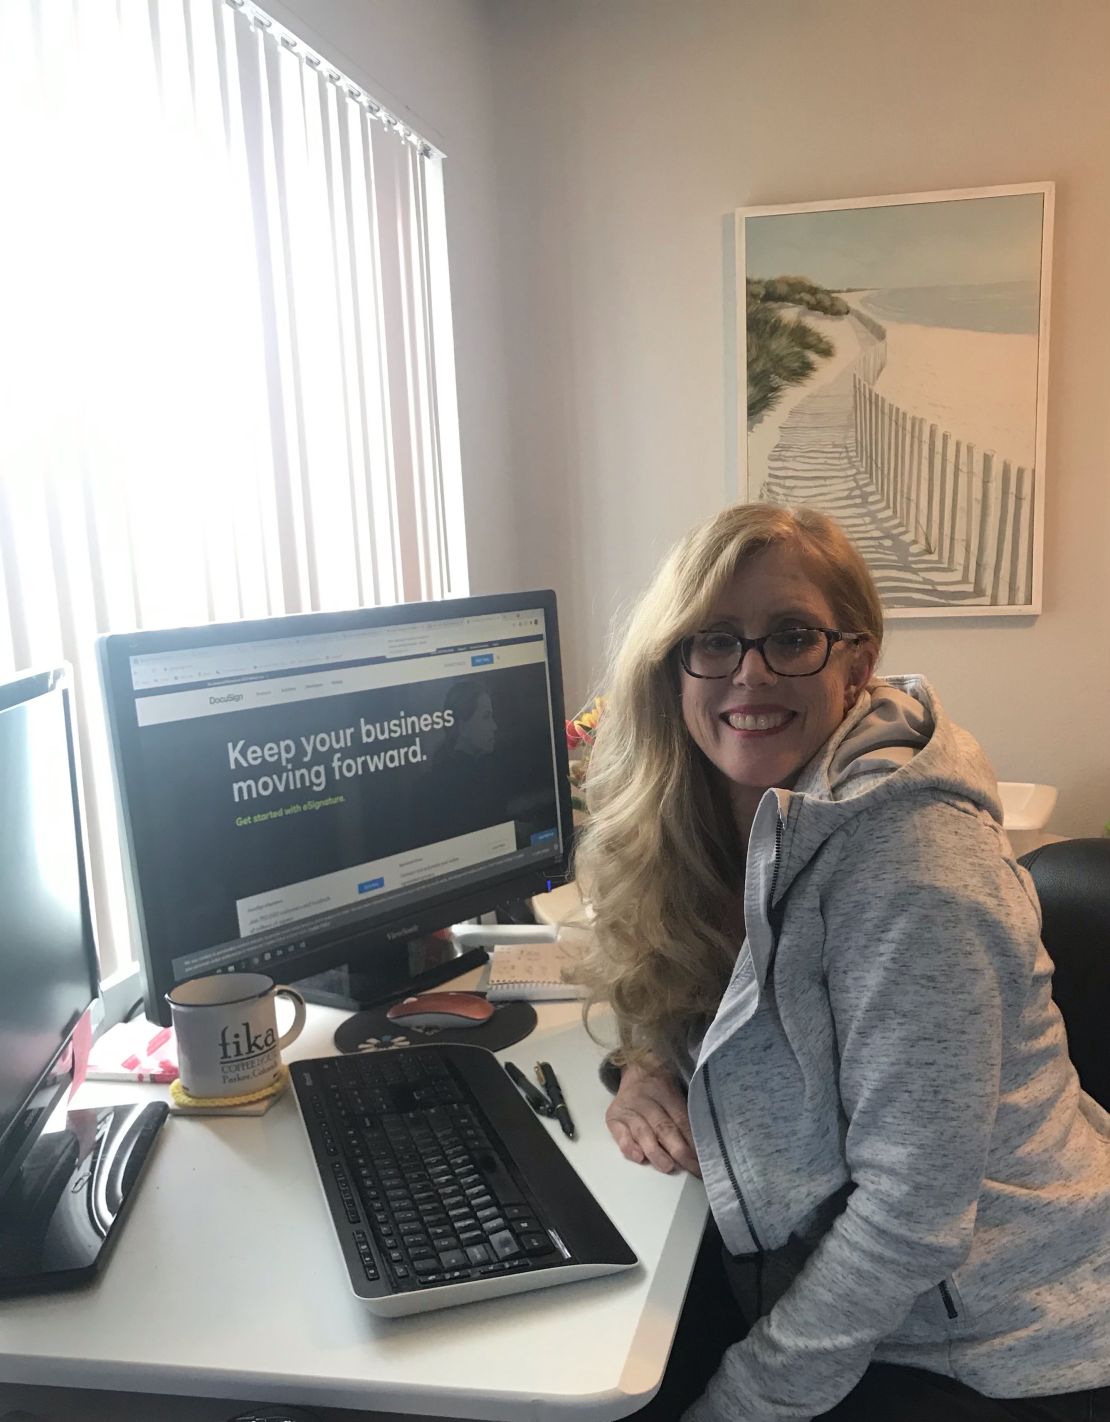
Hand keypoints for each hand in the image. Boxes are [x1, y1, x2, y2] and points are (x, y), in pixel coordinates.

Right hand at [605, 1059, 700, 1176]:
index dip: (692, 1142)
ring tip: (667, 1167)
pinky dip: (629, 1146)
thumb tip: (698, 1149)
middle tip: (690, 1168)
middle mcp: (646, 1101)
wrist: (636, 1071)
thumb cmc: (661, 1090)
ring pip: (643, 1132)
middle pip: (663, 1127)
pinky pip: (620, 1134)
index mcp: (667, 1094)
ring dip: (655, 1152)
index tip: (702, 1162)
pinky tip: (638, 1157)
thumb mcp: (676, 1095)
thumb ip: (684, 1119)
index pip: (681, 1120)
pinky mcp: (613, 1117)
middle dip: (677, 1150)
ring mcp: (629, 1109)